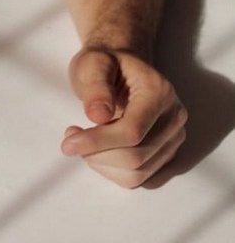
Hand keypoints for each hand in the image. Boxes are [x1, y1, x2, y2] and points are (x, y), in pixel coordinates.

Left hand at [61, 47, 186, 187]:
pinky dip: (116, 173)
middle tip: (71, 138)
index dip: (98, 142)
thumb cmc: (105, 64)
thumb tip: (98, 115)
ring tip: (83, 142)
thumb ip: (95, 85)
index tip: (68, 143)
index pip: (132, 131)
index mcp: (159, 91)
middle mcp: (174, 117)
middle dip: (97, 154)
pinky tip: (100, 153)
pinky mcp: (167, 154)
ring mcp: (174, 138)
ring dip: (104, 165)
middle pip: (137, 157)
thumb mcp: (92, 62)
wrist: (120, 68)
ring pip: (139, 174)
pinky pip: (142, 180)